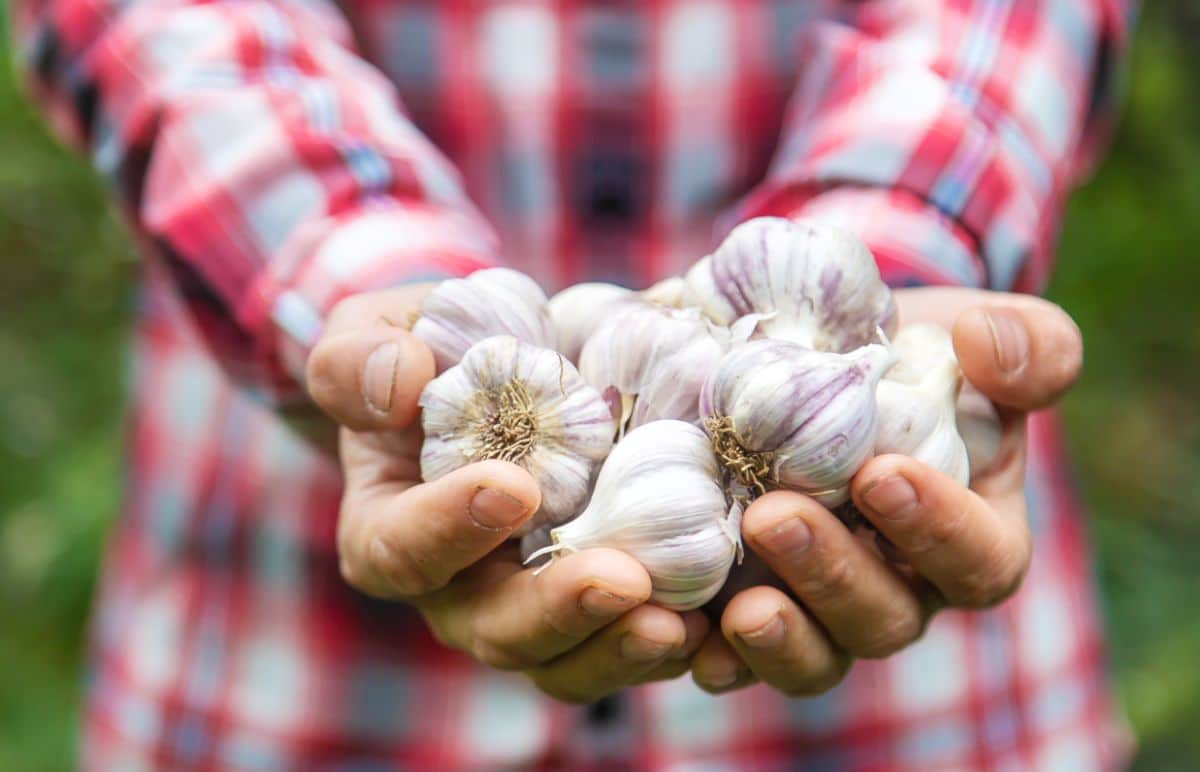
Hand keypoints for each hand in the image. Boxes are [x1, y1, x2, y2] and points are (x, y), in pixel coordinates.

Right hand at [307, 288, 708, 702]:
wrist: (504, 369)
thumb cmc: (429, 351)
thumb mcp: (379, 332)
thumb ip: (360, 356)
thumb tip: (393, 383)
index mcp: (390, 529)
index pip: (402, 549)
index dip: (448, 529)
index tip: (512, 488)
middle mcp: (458, 588)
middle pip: (495, 629)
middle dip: (558, 610)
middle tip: (622, 581)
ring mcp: (531, 605)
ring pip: (566, 660)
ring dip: (620, 648)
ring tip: (680, 624)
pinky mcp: (598, 604)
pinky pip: (626, 645)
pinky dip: (672, 644)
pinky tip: (718, 623)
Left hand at [690, 288, 1082, 694]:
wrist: (823, 364)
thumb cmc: (920, 355)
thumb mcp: (978, 334)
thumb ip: (1024, 343)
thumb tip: (987, 343)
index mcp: (973, 536)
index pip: (979, 559)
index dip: (937, 530)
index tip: (878, 474)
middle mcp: (902, 589)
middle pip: (884, 618)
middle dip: (831, 574)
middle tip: (775, 517)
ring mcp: (826, 611)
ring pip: (818, 655)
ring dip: (781, 637)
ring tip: (739, 606)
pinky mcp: (757, 612)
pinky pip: (741, 660)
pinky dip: (716, 657)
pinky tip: (685, 640)